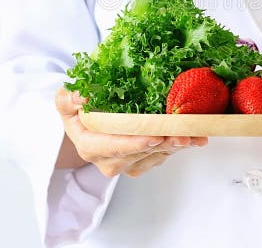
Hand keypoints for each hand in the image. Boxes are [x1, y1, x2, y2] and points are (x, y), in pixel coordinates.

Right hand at [54, 87, 207, 177]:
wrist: (88, 122)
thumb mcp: (66, 101)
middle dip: (162, 144)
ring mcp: (126, 164)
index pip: (111, 148)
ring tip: (194, 135)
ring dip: (175, 146)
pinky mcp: (142, 163)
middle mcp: (107, 160)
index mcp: (89, 146)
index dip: (132, 144)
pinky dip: (180, 146)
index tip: (152, 137)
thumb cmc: (79, 110)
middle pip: (138, 154)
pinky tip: (195, 138)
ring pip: (154, 157)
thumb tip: (79, 96)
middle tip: (181, 134)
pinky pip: (163, 156)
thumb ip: (68, 99)